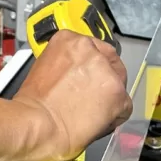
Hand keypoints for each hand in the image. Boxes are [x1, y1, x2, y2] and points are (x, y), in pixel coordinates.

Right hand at [13, 30, 131, 160]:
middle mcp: (89, 49)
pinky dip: (115, 115)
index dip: (91, 63)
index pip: (92, 46)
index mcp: (68, 39)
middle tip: (92, 93)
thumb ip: (67, 61)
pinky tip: (96, 120)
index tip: (89, 73)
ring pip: (119, 82)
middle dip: (104, 76)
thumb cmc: (36, 101)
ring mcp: (106, 70)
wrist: (41, 122)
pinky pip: (124, 105)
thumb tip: (78, 71)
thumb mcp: (46, 65)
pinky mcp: (118, 93)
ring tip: (90, 109)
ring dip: (109, 95)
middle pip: (109, 59)